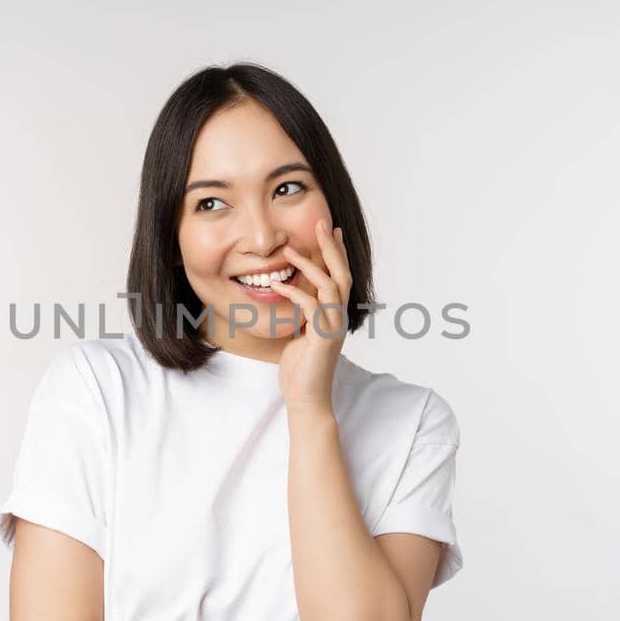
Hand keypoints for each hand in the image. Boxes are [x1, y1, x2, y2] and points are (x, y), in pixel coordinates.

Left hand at [269, 218, 353, 414]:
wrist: (307, 398)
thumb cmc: (301, 368)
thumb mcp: (301, 333)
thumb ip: (302, 313)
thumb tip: (289, 293)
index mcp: (336, 314)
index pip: (341, 275)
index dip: (337, 251)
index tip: (331, 228)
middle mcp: (339, 317)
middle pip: (342, 273)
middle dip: (331, 246)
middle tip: (321, 222)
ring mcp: (333, 327)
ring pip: (330, 286)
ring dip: (310, 265)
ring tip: (288, 250)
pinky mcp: (322, 338)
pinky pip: (311, 307)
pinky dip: (294, 292)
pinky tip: (276, 284)